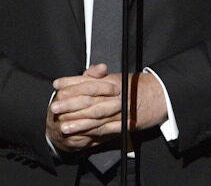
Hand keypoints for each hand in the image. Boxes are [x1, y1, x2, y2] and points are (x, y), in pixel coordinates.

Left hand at [44, 65, 170, 152]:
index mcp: (110, 81)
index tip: (56, 85)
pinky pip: (106, 129)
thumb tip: (79, 75)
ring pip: (96, 116)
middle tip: (54, 109)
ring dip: (78, 122)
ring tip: (63, 126)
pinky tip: (81, 135)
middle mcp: (115, 94)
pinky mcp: (123, 123)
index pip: (88, 81)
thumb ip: (94, 76)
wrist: (157, 96)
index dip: (70, 83)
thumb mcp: (113, 78)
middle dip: (70, 105)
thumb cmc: (131, 87)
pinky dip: (92, 132)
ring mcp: (120, 109)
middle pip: (89, 99)